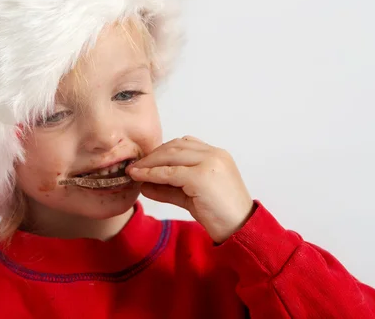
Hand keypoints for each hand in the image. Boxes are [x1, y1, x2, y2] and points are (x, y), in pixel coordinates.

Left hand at [126, 136, 253, 243]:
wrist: (241, 230)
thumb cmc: (220, 215)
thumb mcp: (191, 196)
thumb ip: (169, 188)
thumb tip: (144, 184)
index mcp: (216, 155)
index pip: (183, 144)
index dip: (162, 151)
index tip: (146, 161)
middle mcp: (214, 154)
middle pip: (175, 147)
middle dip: (152, 155)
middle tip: (135, 165)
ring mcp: (209, 163)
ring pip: (170, 156)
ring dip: (149, 163)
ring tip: (134, 171)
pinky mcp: (201, 177)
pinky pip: (169, 172)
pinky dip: (151, 174)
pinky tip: (140, 178)